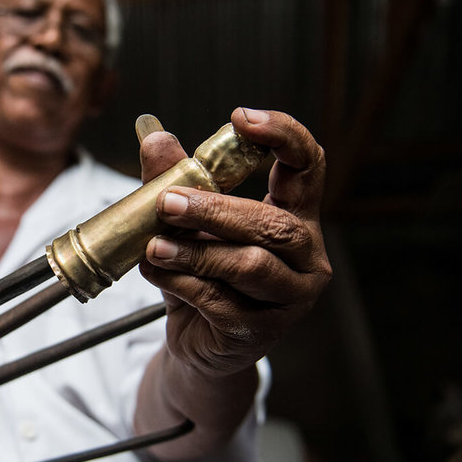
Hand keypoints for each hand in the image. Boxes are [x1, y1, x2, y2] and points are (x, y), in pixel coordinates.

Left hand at [138, 108, 331, 376]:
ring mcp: (290, 297)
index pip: (308, 165)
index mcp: (295, 215)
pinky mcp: (261, 331)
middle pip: (274, 223)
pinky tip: (156, 271)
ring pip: (250, 265)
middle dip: (216, 209)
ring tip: (154, 246)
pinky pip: (222, 301)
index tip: (241, 118)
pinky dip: (182, 284)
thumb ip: (173, 180)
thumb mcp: (185, 224)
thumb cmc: (201, 277)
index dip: (283, 136)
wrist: (198, 343)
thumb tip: (153, 136)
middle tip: (168, 201)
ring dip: (195, 251)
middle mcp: (304, 255)